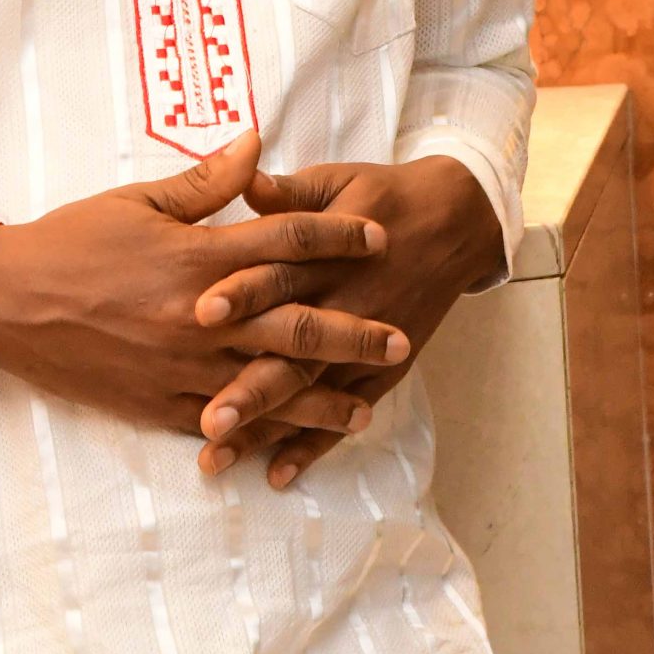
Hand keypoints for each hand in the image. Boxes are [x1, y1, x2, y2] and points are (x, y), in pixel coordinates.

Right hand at [0, 131, 403, 440]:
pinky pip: (222, 423)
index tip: (377, 235)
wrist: (6, 303)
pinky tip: (291, 443)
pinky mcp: (160, 404)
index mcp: (197, 257)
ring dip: (322, 397)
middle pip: (296, 325)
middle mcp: (200, 317)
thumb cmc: (72, 241)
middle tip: (401, 337)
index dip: (337, 235)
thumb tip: (257, 142)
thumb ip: (205, 181)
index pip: (286, 240)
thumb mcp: (137, 199)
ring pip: (269, 387)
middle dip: (354, 332)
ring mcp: (182, 367)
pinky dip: (261, 433)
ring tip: (367, 403)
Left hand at [190, 155, 503, 486]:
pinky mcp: (380, 368)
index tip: (200, 312)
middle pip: (289, 349)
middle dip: (248, 385)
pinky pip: (343, 411)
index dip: (240, 292)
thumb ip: (284, 193)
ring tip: (218, 455)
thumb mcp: (332, 181)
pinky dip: (313, 445)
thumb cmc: (379, 195)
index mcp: (324, 254)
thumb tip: (240, 179)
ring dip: (264, 426)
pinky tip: (277, 475)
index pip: (276, 274)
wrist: (453, 222)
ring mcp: (362, 344)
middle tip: (207, 418)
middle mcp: (342, 304)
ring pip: (308, 391)